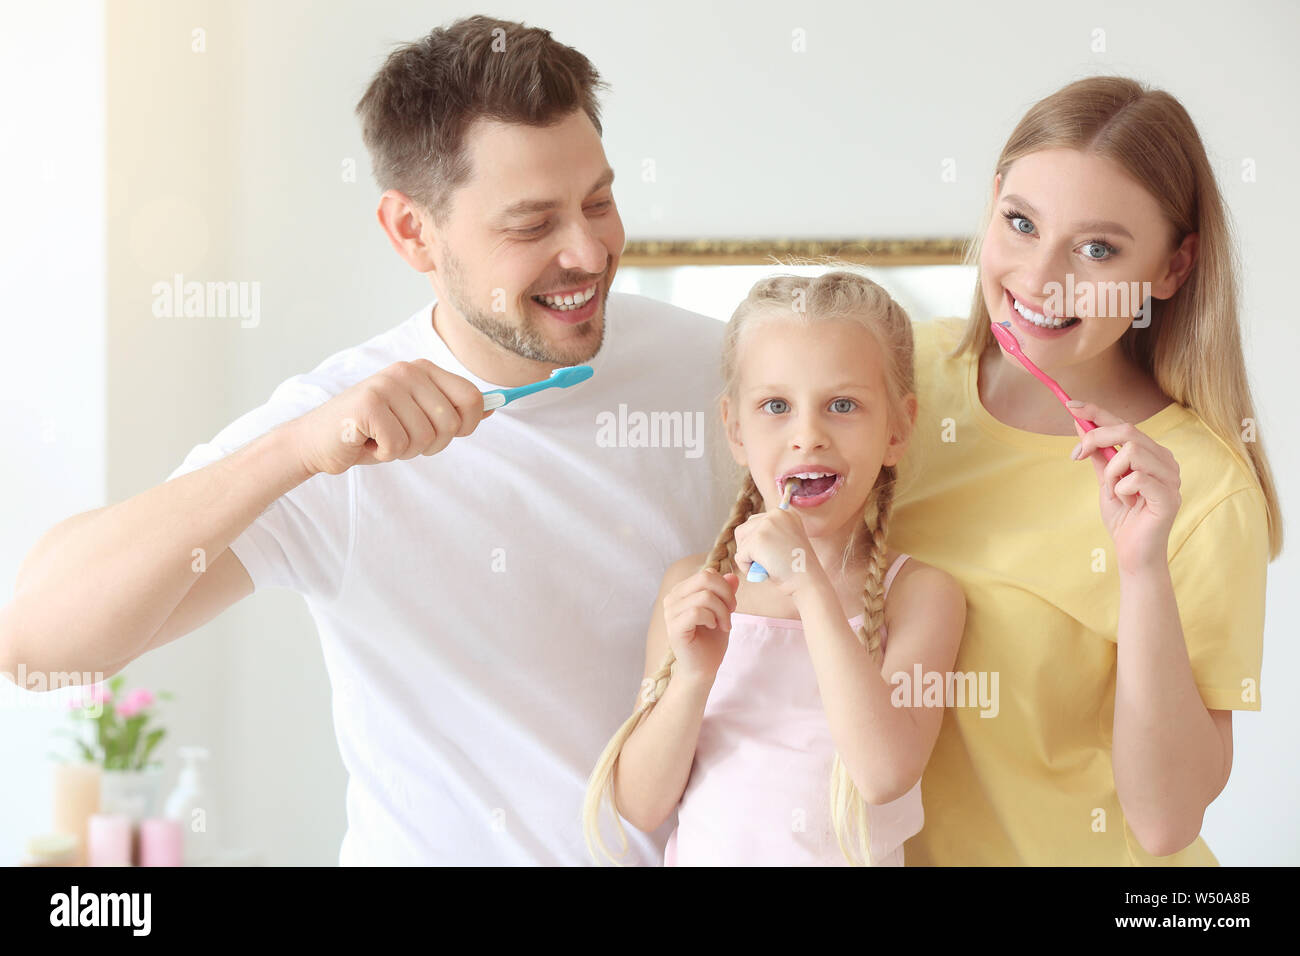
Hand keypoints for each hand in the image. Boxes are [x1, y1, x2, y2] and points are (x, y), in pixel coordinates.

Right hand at [289, 360, 493, 476]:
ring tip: (381, 438)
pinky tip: (366, 442)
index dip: (465, 426)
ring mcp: (387, 385)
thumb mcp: (417, 419)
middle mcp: (407, 371)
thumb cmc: (371, 432)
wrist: (318, 441)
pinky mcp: (369, 405)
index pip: (472, 398)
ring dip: (404, 450)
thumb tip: (493, 407)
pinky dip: (384, 454)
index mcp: (423, 370)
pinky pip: (399, 446)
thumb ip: (452, 410)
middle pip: (450, 424)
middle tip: (401, 438)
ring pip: (425, 438)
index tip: (442, 433)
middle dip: (430, 444)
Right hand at [662, 568, 739, 680]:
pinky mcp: (674, 628)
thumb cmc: (710, 641)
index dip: (725, 588)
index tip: (731, 607)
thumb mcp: (723, 612)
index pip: (707, 573)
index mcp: (682, 591)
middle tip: (731, 613)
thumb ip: (725, 593)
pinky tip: (713, 627)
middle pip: (705, 578)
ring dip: (722, 612)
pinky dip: (711, 618)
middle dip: (726, 595)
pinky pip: (697, 611)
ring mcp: (670, 613)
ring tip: (724, 625)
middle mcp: (673, 598)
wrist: (703, 669)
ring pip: (704, 596)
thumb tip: (733, 575)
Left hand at [732, 506, 822, 596]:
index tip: (774, 555)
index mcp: (784, 513)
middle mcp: (775, 514)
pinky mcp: (757, 540)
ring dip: (747, 558)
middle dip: (749, 548)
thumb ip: (771, 534)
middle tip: (767, 562)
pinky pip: (740, 556)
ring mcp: (765, 526)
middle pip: (744, 530)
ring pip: (740, 542)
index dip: (758, 543)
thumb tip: (744, 538)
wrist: (808, 581)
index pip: (756, 522)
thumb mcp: (786, 541)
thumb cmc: (796, 568)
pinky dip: (747, 568)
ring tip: (765, 566)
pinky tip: (764, 572)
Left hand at [1068, 399, 1180, 570]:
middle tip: (1076, 455)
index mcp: (1152, 453)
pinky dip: (1121, 490)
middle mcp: (1165, 461)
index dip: (1097, 411)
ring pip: (1133, 451)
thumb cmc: (1123, 516)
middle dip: (1095, 438)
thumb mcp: (1104, 480)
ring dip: (1111, 472)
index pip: (1125, 423)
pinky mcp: (1169, 497)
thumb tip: (1079, 424)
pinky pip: (1137, 478)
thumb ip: (1097, 453)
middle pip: (1128, 431)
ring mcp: (1171, 478)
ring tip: (1113, 490)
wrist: (1132, 552)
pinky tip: (1127, 502)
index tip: (1070, 405)